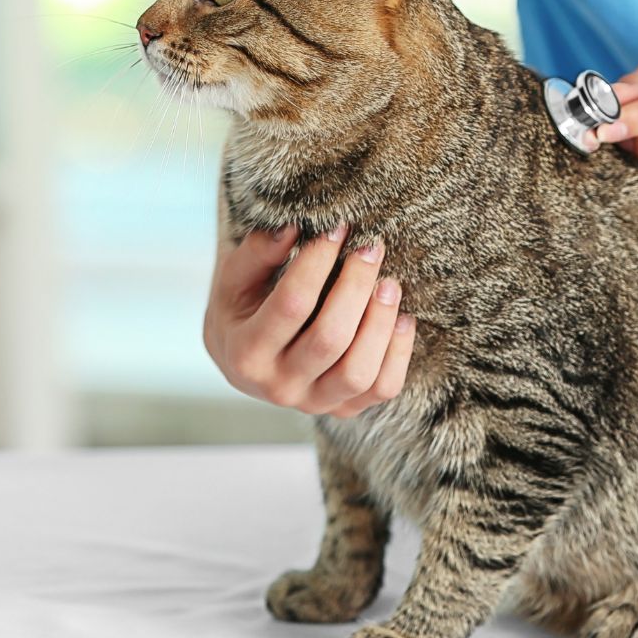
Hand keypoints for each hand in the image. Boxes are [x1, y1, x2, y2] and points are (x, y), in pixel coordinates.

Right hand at [203, 224, 416, 417]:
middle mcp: (278, 387)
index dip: (318, 262)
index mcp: (245, 353)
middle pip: (330, 339)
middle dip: (357, 285)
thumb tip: (294, 228)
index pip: (291, 304)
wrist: (243, 358)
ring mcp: (314, 403)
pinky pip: (383, 389)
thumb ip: (258, 252)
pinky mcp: (344, 409)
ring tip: (389, 282)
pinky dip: (399, 353)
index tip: (337, 228)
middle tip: (370, 248)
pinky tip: (401, 317)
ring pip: (359, 372)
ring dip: (380, 321)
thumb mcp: (235, 279)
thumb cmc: (242, 309)